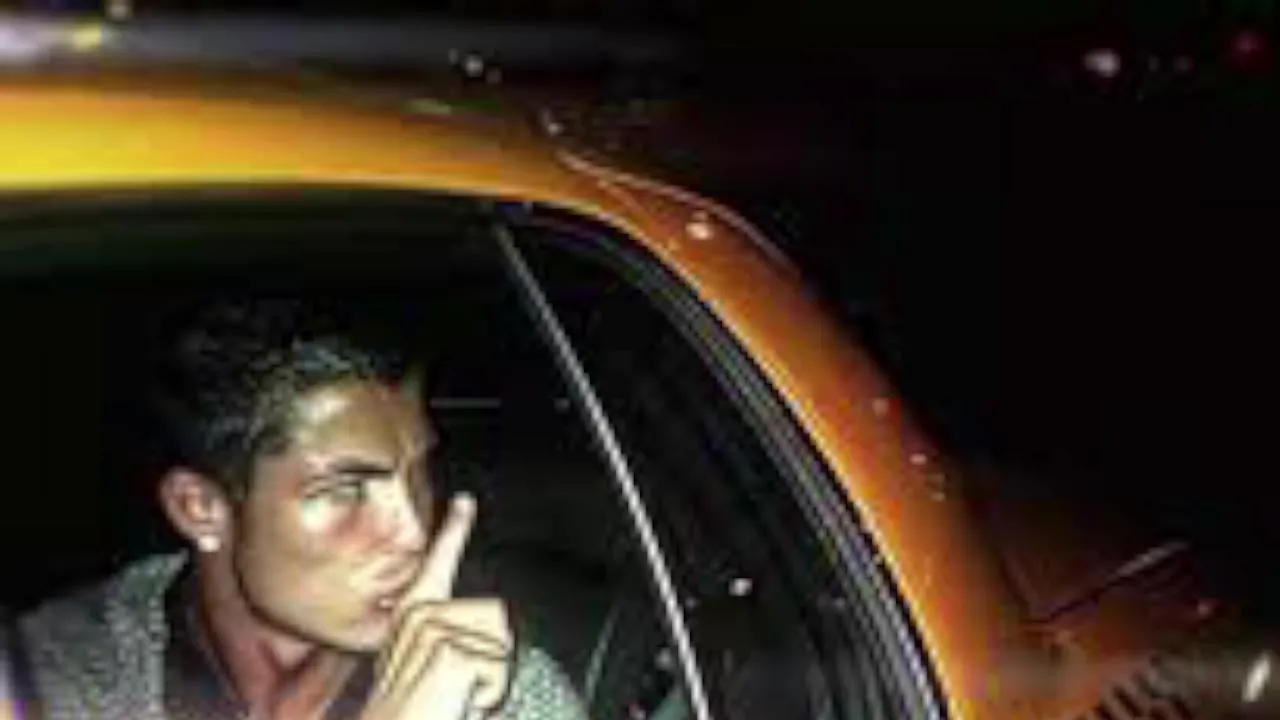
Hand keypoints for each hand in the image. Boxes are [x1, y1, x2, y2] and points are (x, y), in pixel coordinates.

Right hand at [361, 495, 512, 719]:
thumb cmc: (413, 712)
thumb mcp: (423, 669)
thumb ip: (446, 642)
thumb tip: (477, 637)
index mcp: (414, 615)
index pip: (438, 561)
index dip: (454, 528)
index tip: (465, 502)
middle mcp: (419, 617)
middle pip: (497, 614)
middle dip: (492, 657)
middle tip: (458, 690)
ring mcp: (432, 631)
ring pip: (502, 642)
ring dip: (490, 679)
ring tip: (456, 698)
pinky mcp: (449, 652)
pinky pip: (498, 667)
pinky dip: (489, 694)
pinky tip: (459, 703)